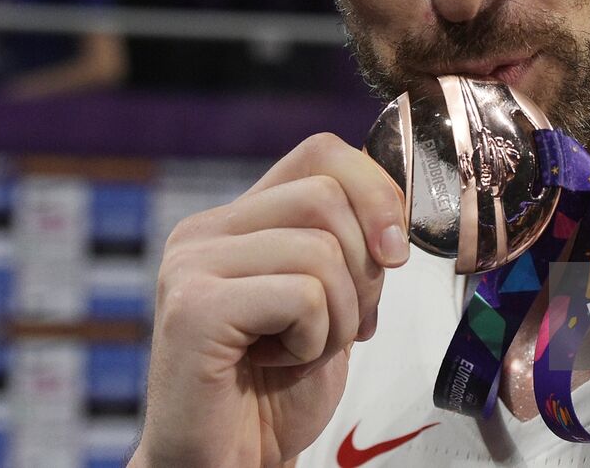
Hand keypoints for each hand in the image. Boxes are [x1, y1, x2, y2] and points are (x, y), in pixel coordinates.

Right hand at [131, 134, 409, 467]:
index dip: (375, 189)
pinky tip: (280, 363)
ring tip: (304, 348)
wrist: (225, 463)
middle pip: (327, 194)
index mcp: (236, 220)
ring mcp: (191, 266)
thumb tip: (398, 210)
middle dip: (363, 267)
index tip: (395, 250)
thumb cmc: (274, 391)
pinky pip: (301, 295)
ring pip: (320, 248)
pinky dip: (313, 340)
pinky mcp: (193, 309)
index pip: (320, 153)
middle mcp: (204, 231)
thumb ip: (349, 246)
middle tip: (344, 324)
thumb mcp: (330, 300)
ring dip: (339, 314)